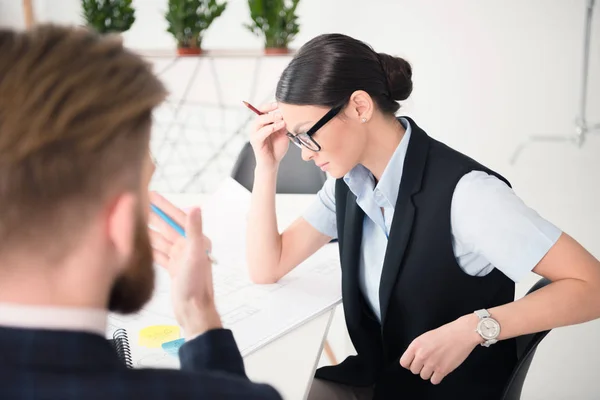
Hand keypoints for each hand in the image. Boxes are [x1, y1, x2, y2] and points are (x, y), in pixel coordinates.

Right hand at [148, 192, 221, 338]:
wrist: (194, 310)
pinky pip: (158, 253)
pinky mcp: (173, 268)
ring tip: (132, 219)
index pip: (177, 217)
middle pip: (166, 226)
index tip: (150, 193)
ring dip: (147, 230)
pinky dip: (148, 247)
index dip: (164, 205)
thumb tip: (195, 207)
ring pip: (160, 239)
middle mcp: (188, 247)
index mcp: (196, 241)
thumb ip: (194, 230)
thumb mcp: (195, 254)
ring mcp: (180, 258)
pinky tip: (138, 241)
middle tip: (137, 202)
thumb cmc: (197, 285)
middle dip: (153, 214)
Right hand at [250, 102, 288, 169]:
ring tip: (282, 118)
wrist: (272, 163)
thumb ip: (283, 124)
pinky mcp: (255, 141)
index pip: (263, 109)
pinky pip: (261, 132)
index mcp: (262, 123)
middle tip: (282, 110)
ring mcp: (254, 133)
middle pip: (260, 112)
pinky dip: (270, 128)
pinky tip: (279, 126)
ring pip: (259, 121)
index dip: (271, 105)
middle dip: (271, 110)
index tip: (280, 103)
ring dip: (271, 118)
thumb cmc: (277, 148)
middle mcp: (256, 126)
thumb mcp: (283, 133)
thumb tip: (288, 113)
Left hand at [399, 315, 481, 384]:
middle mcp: (422, 355)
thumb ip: (417, 349)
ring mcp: (432, 363)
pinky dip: (437, 377)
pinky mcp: (442, 370)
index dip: (409, 364)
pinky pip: (434, 381)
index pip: (404, 362)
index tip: (414, 363)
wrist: (462, 333)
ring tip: (436, 364)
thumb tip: (412, 360)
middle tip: (428, 362)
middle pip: (413, 370)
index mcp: (416, 345)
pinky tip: (441, 369)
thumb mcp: (425, 337)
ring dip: (429, 372)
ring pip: (423, 376)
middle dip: (420, 367)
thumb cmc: (445, 333)